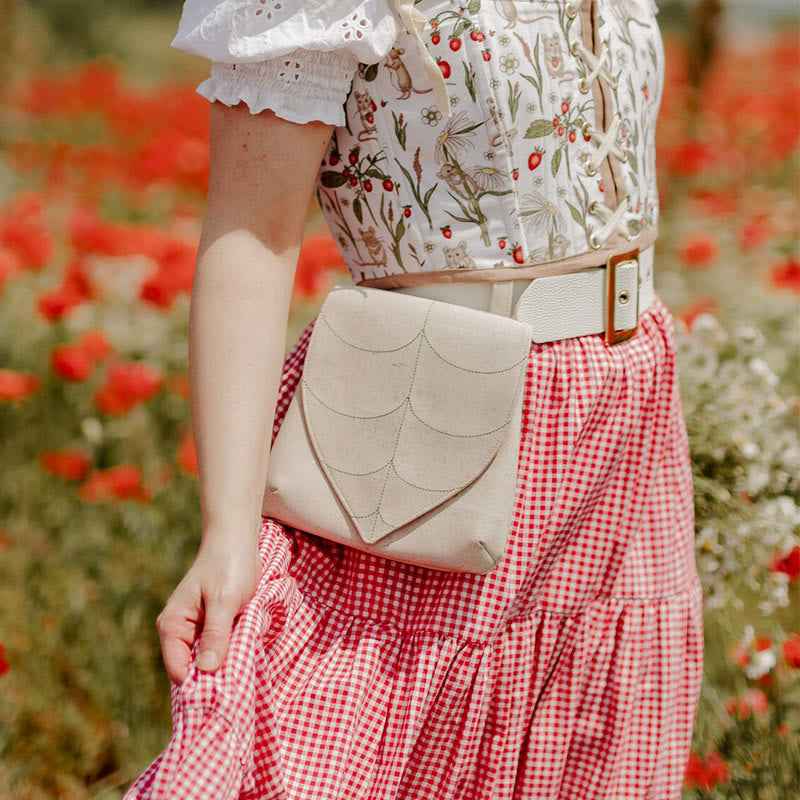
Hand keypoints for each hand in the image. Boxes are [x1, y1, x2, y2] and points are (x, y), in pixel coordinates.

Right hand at [156, 536, 260, 684]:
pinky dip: (229, 654)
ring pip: (205, 660)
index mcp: (172, 625)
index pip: (179, 670)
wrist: (236, 541)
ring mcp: (195, 629)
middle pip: (191, 669)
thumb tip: (206, 670)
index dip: (199, 686)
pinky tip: (244, 657)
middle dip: (212, 679)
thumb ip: (216, 635)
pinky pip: (216, 649)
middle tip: (238, 689)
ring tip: (243, 674)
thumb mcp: (224, 601)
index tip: (224, 694)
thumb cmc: (228, 567)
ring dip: (223, 666)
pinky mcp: (211, 625)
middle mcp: (179, 630)